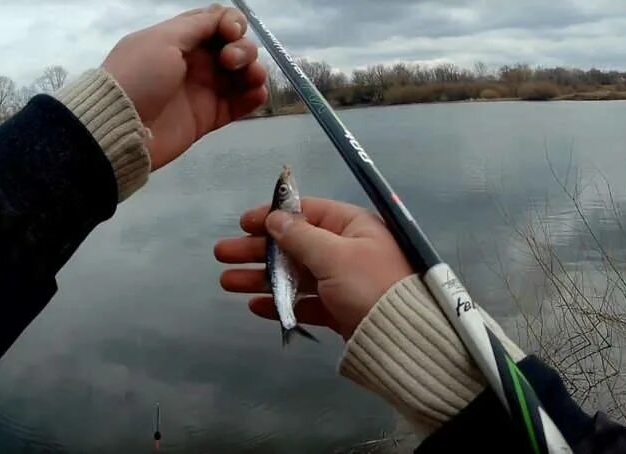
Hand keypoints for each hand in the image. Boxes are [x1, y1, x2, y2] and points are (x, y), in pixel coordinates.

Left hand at [102, 4, 267, 169]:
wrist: (121, 126)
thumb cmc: (139, 76)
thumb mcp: (162, 40)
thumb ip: (196, 26)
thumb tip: (223, 16)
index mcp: (181, 39)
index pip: (217, 22)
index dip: (232, 23)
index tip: (230, 33)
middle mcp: (196, 62)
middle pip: (236, 46)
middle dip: (243, 49)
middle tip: (229, 62)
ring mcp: (204, 90)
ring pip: (242, 75)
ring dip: (254, 71)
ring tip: (252, 79)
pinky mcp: (210, 117)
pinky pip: (240, 104)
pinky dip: (254, 97)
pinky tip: (257, 94)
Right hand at [215, 198, 414, 339]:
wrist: (403, 339)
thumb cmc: (370, 285)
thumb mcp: (335, 255)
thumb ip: (301, 236)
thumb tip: (276, 218)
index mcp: (353, 226)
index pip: (307, 212)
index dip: (274, 216)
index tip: (243, 223)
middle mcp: (348, 250)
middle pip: (295, 245)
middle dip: (258, 249)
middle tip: (222, 253)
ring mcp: (343, 281)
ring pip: (295, 275)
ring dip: (261, 277)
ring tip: (227, 282)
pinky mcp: (340, 310)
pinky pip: (305, 302)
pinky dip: (281, 303)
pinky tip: (255, 306)